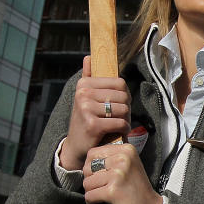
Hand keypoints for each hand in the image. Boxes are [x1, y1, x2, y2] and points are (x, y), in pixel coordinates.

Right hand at [60, 56, 131, 170]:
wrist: (77, 146)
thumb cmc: (86, 119)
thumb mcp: (85, 98)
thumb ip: (88, 77)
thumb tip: (89, 57)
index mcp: (84, 84)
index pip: (120, 82)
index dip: (124, 95)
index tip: (118, 104)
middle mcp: (83, 94)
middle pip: (124, 96)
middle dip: (126, 109)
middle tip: (119, 117)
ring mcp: (87, 109)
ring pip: (124, 110)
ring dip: (126, 120)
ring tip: (116, 125)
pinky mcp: (93, 125)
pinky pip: (120, 123)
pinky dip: (123, 129)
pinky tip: (117, 132)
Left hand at [82, 144, 162, 203]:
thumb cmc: (136, 188)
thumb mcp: (129, 165)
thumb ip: (111, 158)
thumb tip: (87, 161)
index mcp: (126, 150)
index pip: (92, 153)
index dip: (91, 167)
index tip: (101, 176)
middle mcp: (123, 159)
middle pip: (87, 168)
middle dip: (90, 180)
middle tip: (102, 188)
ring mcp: (118, 175)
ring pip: (87, 182)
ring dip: (91, 192)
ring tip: (102, 196)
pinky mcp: (113, 191)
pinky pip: (90, 196)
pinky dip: (92, 202)